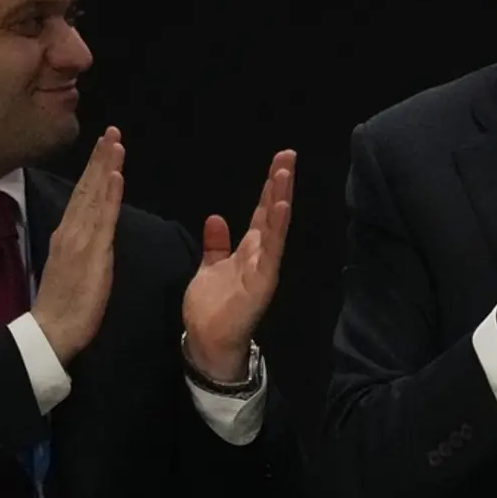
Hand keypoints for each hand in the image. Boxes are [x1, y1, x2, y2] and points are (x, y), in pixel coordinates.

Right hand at [31, 128, 124, 363]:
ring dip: (106, 167)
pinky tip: (115, 175)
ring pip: (95, 195)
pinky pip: (102, 217)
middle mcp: (71, 230)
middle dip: (100, 158)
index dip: (94, 170)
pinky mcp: (91, 251)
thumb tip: (93, 229)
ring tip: (116, 142)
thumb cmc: (65, 304)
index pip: (83, 195)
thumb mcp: (75, 267)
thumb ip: (83, 245)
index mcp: (68, 234)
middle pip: (88, 187)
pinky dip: (108, 194)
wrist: (52, 330)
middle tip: (112, 131)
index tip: (106, 146)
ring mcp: (80, 239)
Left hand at [182, 150, 296, 381]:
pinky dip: (276, 228)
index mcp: (249, 250)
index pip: (262, 211)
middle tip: (288, 154)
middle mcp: (261, 254)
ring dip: (281, 199)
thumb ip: (216, 244)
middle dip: (280, 183)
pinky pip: (271, 251)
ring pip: (275, 227)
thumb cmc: (211, 309)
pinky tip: (280, 207)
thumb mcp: (210, 267)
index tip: (279, 160)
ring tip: (285, 173)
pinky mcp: (262, 281)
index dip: (270, 186)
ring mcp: (264, 267)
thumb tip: (217, 217)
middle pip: (272, 212)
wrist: (208, 342)